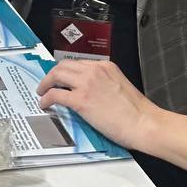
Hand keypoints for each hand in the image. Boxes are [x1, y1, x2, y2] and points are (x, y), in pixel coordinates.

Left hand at [36, 60, 159, 149]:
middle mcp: (94, 71)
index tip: (60, 77)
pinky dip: (46, 98)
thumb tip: (90, 91)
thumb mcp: (119, 86)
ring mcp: (86, 84)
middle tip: (47, 83)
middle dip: (53, 74)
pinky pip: (55, 95)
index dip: (66, 71)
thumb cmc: (137, 112)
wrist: (144, 123)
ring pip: (56, 75)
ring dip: (46, 83)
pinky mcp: (81, 100)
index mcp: (105, 66)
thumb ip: (103, 83)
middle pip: (64, 65)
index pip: (78, 63)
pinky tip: (45, 104)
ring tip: (42, 92)